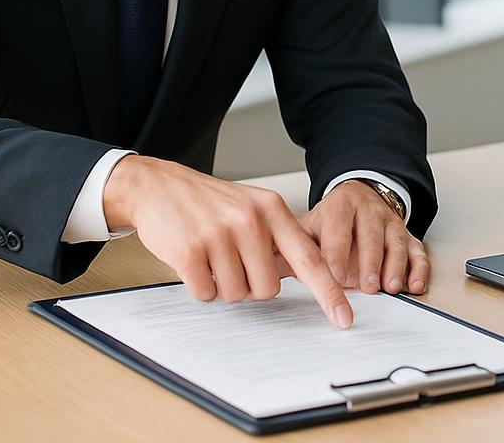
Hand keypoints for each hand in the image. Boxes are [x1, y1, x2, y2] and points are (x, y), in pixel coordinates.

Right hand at [103, 155, 352, 327]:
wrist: (159, 186)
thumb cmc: (209, 203)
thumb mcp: (253, 207)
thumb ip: (280, 239)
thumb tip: (309, 276)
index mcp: (272, 209)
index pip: (309, 259)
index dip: (328, 293)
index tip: (344, 318)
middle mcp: (249, 219)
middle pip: (268, 289)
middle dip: (249, 284)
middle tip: (231, 258)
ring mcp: (219, 234)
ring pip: (236, 294)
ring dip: (222, 284)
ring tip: (211, 254)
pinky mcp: (190, 251)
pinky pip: (206, 294)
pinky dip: (199, 286)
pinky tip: (193, 259)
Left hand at [299, 180, 429, 295]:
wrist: (357, 196)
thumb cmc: (332, 220)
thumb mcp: (311, 226)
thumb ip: (292, 246)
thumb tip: (267, 267)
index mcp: (339, 206)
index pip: (338, 228)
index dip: (337, 253)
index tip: (334, 276)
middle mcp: (367, 210)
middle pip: (371, 234)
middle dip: (369, 262)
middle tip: (366, 286)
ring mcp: (389, 221)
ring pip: (395, 240)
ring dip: (394, 265)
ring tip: (389, 287)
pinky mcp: (407, 234)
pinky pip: (416, 249)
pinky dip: (418, 268)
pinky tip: (414, 284)